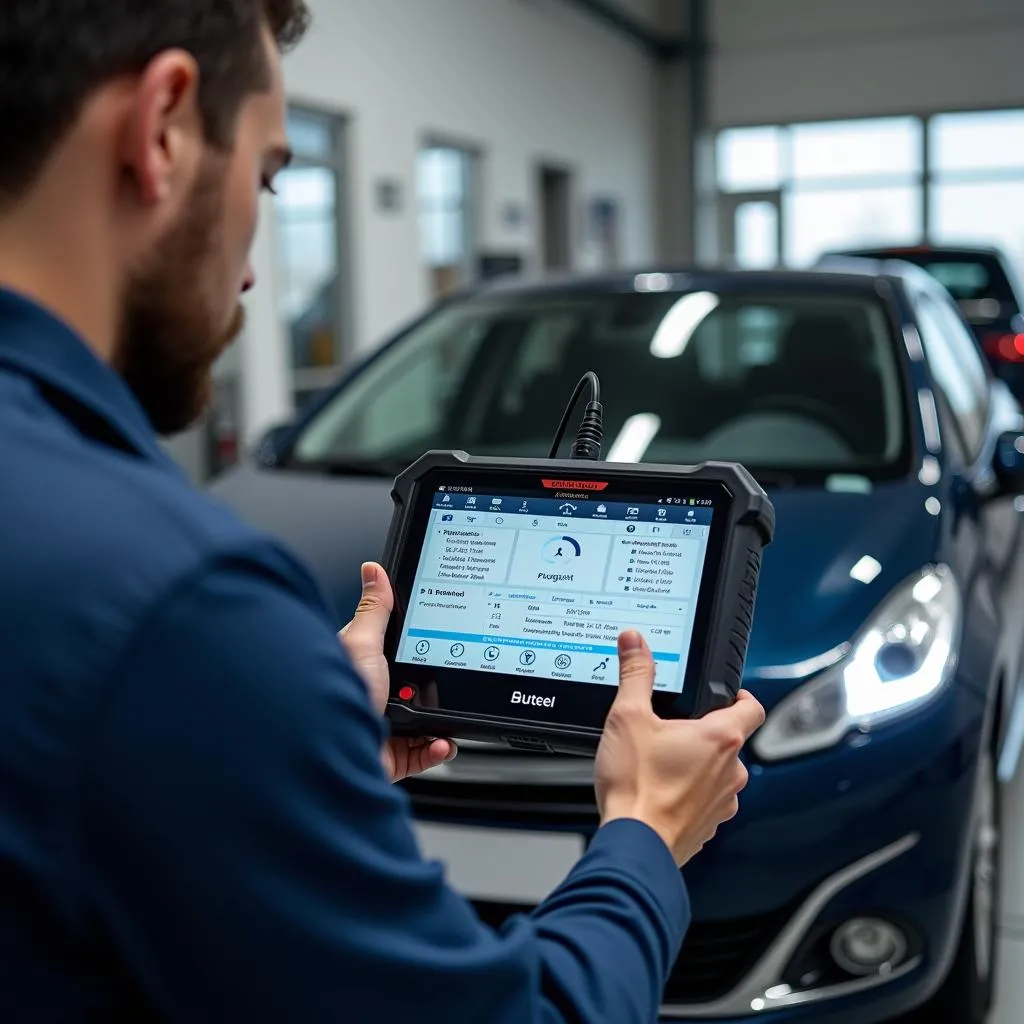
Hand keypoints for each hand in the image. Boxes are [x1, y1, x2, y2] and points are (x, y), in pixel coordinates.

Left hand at [339, 562, 456, 782]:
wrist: (335, 753)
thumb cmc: (339, 698)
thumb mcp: (362, 644)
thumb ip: (374, 610)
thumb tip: (373, 570)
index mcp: (364, 668)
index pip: (395, 653)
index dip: (417, 649)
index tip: (438, 645)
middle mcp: (373, 698)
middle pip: (416, 687)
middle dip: (433, 689)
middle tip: (440, 683)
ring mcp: (384, 727)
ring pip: (424, 722)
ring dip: (441, 721)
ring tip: (444, 715)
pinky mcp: (392, 755)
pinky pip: (424, 752)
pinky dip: (437, 747)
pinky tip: (441, 740)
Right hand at [594, 631, 764, 866]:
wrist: (633, 845)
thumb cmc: (637, 787)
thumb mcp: (628, 717)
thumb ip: (636, 675)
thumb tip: (635, 642)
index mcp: (721, 738)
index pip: (752, 707)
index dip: (740, 695)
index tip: (725, 692)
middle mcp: (730, 772)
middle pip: (730, 740)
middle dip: (704, 732)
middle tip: (672, 727)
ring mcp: (722, 803)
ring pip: (719, 774)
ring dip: (697, 766)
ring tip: (661, 762)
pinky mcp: (706, 828)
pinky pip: (705, 802)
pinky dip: (688, 794)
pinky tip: (658, 790)